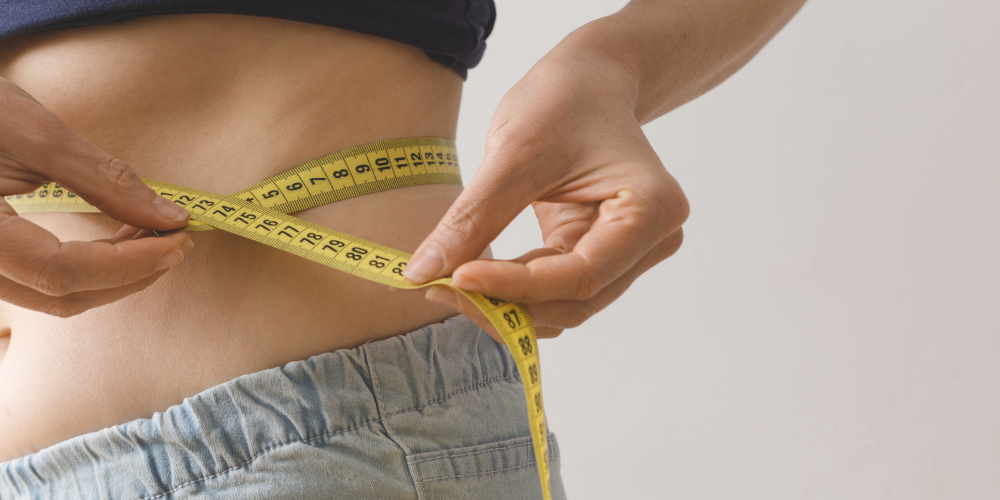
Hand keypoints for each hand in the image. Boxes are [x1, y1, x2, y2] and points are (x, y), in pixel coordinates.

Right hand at [0, 77, 192, 316]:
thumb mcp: (33, 132)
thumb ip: (102, 178)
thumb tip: (170, 216)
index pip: (60, 270)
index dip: (129, 262)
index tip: (180, 240)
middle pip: (62, 295)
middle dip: (131, 274)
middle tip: (180, 241)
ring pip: (55, 296)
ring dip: (116, 275)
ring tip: (159, 237)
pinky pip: (45, 282)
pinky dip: (93, 268)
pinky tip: (125, 239)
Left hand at [404, 43, 687, 340]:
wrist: (589, 81)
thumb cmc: (564, 101)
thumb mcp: (514, 152)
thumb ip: (474, 217)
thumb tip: (423, 272)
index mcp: (650, 210)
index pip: (582, 274)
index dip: (516, 286)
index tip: (456, 278)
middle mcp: (652, 242)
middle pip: (575, 300)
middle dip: (506, 302)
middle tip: (437, 285)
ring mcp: (629, 255)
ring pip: (565, 307)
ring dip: (507, 306)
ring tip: (447, 281)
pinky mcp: (600, 258)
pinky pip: (557, 293)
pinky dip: (515, 295)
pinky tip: (473, 276)